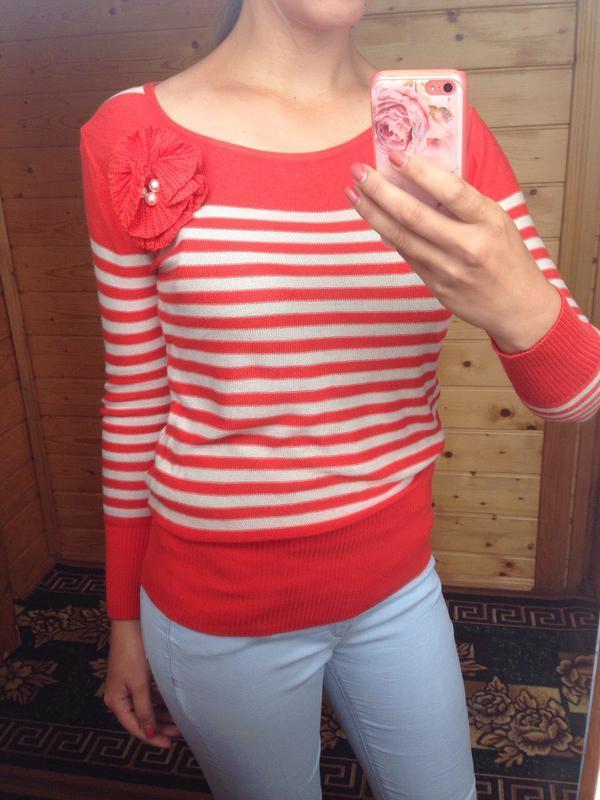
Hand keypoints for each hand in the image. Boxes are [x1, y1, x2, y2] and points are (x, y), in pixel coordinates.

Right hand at [104, 619, 181, 748]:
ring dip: (159, 715)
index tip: (168, 744)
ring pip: (144, 708)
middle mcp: (118, 696)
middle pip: (139, 719)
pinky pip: (146, 696)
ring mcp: (125, 686)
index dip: (152, 737)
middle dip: (158, 727)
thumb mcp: (139, 685)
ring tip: (177, 722)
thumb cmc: (132, 654)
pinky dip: (157, 703)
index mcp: (115, 701)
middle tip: (177, 734)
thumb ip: (144, 710)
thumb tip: (149, 732)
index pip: (134, 727)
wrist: (130, 626)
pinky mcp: (134, 677)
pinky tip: (170, 705)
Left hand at [344, 151, 561, 352]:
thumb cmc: (508, 258)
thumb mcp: (498, 222)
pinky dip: (388, 235)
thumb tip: (422, 179)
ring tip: (353, 193)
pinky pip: (407, 255)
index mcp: (489, 221)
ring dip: (372, 213)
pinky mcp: (436, 287)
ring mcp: (449, 269)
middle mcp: (468, 245)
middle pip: (414, 214)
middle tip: (358, 171)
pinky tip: (373, 219)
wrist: (518, 308)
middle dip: (380, 190)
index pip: (451, 190)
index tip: (394, 155)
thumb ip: (465, 205)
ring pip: (401, 237)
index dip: (420, 171)